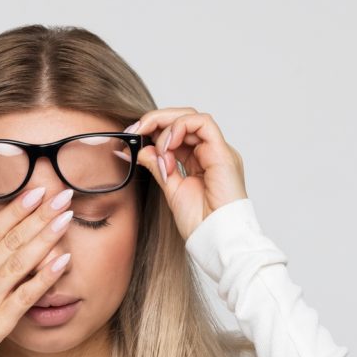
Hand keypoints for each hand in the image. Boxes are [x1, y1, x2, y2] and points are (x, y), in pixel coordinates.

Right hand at [0, 187, 75, 356]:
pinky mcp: (0, 320)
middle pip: (11, 240)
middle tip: (62, 196)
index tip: (36, 191)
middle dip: (39, 216)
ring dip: (45, 239)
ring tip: (66, 218)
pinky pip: (26, 296)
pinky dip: (44, 277)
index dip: (15, 209)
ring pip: (20, 262)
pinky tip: (62, 261)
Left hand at [127, 107, 248, 240]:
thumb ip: (159, 167)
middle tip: (135, 130)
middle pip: (184, 119)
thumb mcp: (171, 189)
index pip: (177, 132)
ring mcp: (218, 151)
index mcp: (200, 161)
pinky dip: (180, 128)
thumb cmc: (200, 222)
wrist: (216, 239)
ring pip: (191, 117)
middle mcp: (211, 152)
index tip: (132, 135)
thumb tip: (143, 149)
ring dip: (166, 126)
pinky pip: (202, 124)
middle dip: (156, 120)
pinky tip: (167, 145)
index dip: (154, 128)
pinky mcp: (223, 153)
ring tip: (157, 148)